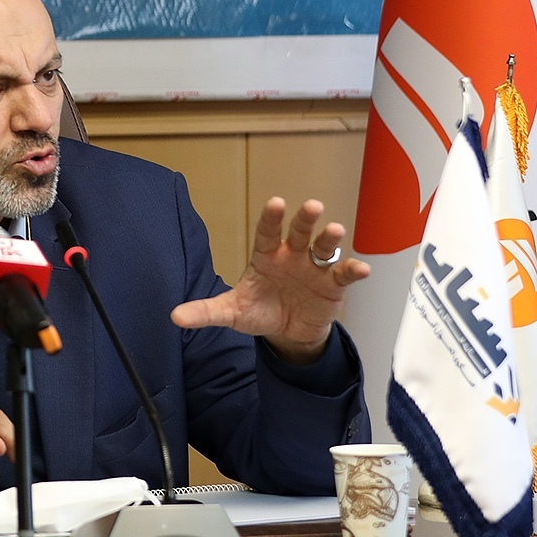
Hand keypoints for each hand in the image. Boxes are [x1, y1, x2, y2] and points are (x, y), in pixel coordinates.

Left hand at [169, 197, 370, 363]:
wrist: (286, 333)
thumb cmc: (259, 312)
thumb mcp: (232, 312)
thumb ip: (206, 311)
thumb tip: (175, 317)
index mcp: (265, 256)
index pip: (266, 232)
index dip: (271, 218)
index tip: (276, 203)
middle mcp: (291, 256)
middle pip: (298, 232)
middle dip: (304, 219)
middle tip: (312, 206)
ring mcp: (313, 268)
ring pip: (323, 247)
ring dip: (330, 239)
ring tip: (335, 230)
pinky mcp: (332, 285)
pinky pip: (343, 274)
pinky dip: (352, 270)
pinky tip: (361, 268)